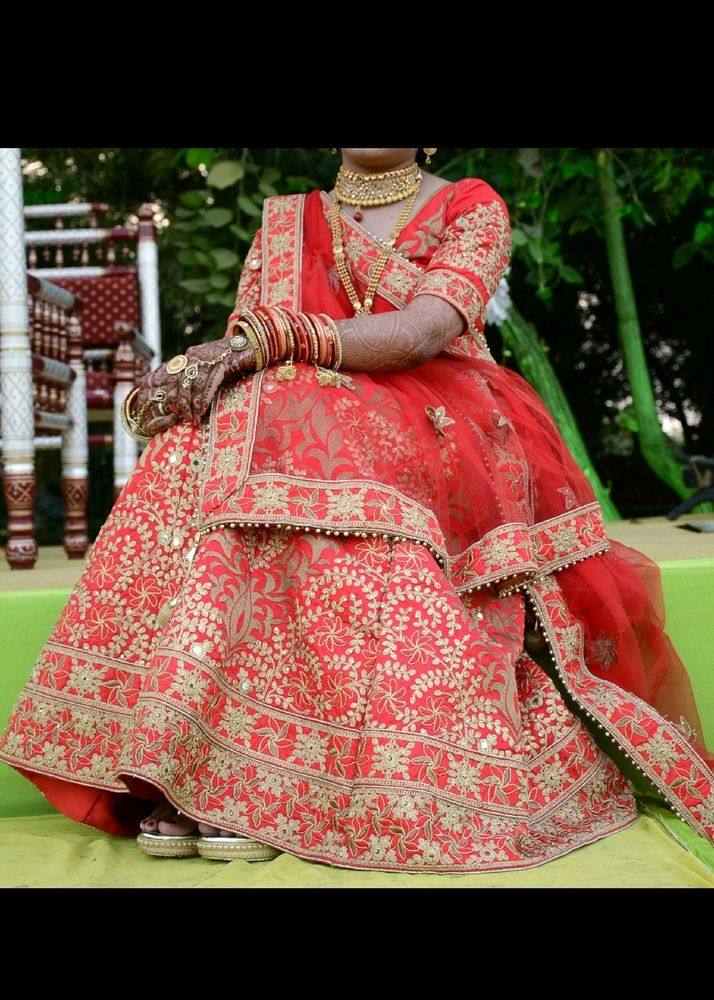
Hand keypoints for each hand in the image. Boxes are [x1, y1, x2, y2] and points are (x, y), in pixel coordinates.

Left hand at [132, 335, 255, 436]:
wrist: (252, 345)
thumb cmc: (232, 360)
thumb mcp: (210, 368)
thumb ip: (199, 379)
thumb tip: (190, 401)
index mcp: (190, 356)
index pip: (173, 376)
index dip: (171, 395)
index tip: (172, 411)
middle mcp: (195, 355)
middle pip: (181, 382)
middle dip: (182, 404)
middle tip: (185, 419)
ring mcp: (208, 358)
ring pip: (194, 385)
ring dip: (193, 405)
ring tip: (195, 419)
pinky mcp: (222, 361)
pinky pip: (209, 383)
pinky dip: (205, 398)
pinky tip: (203, 410)